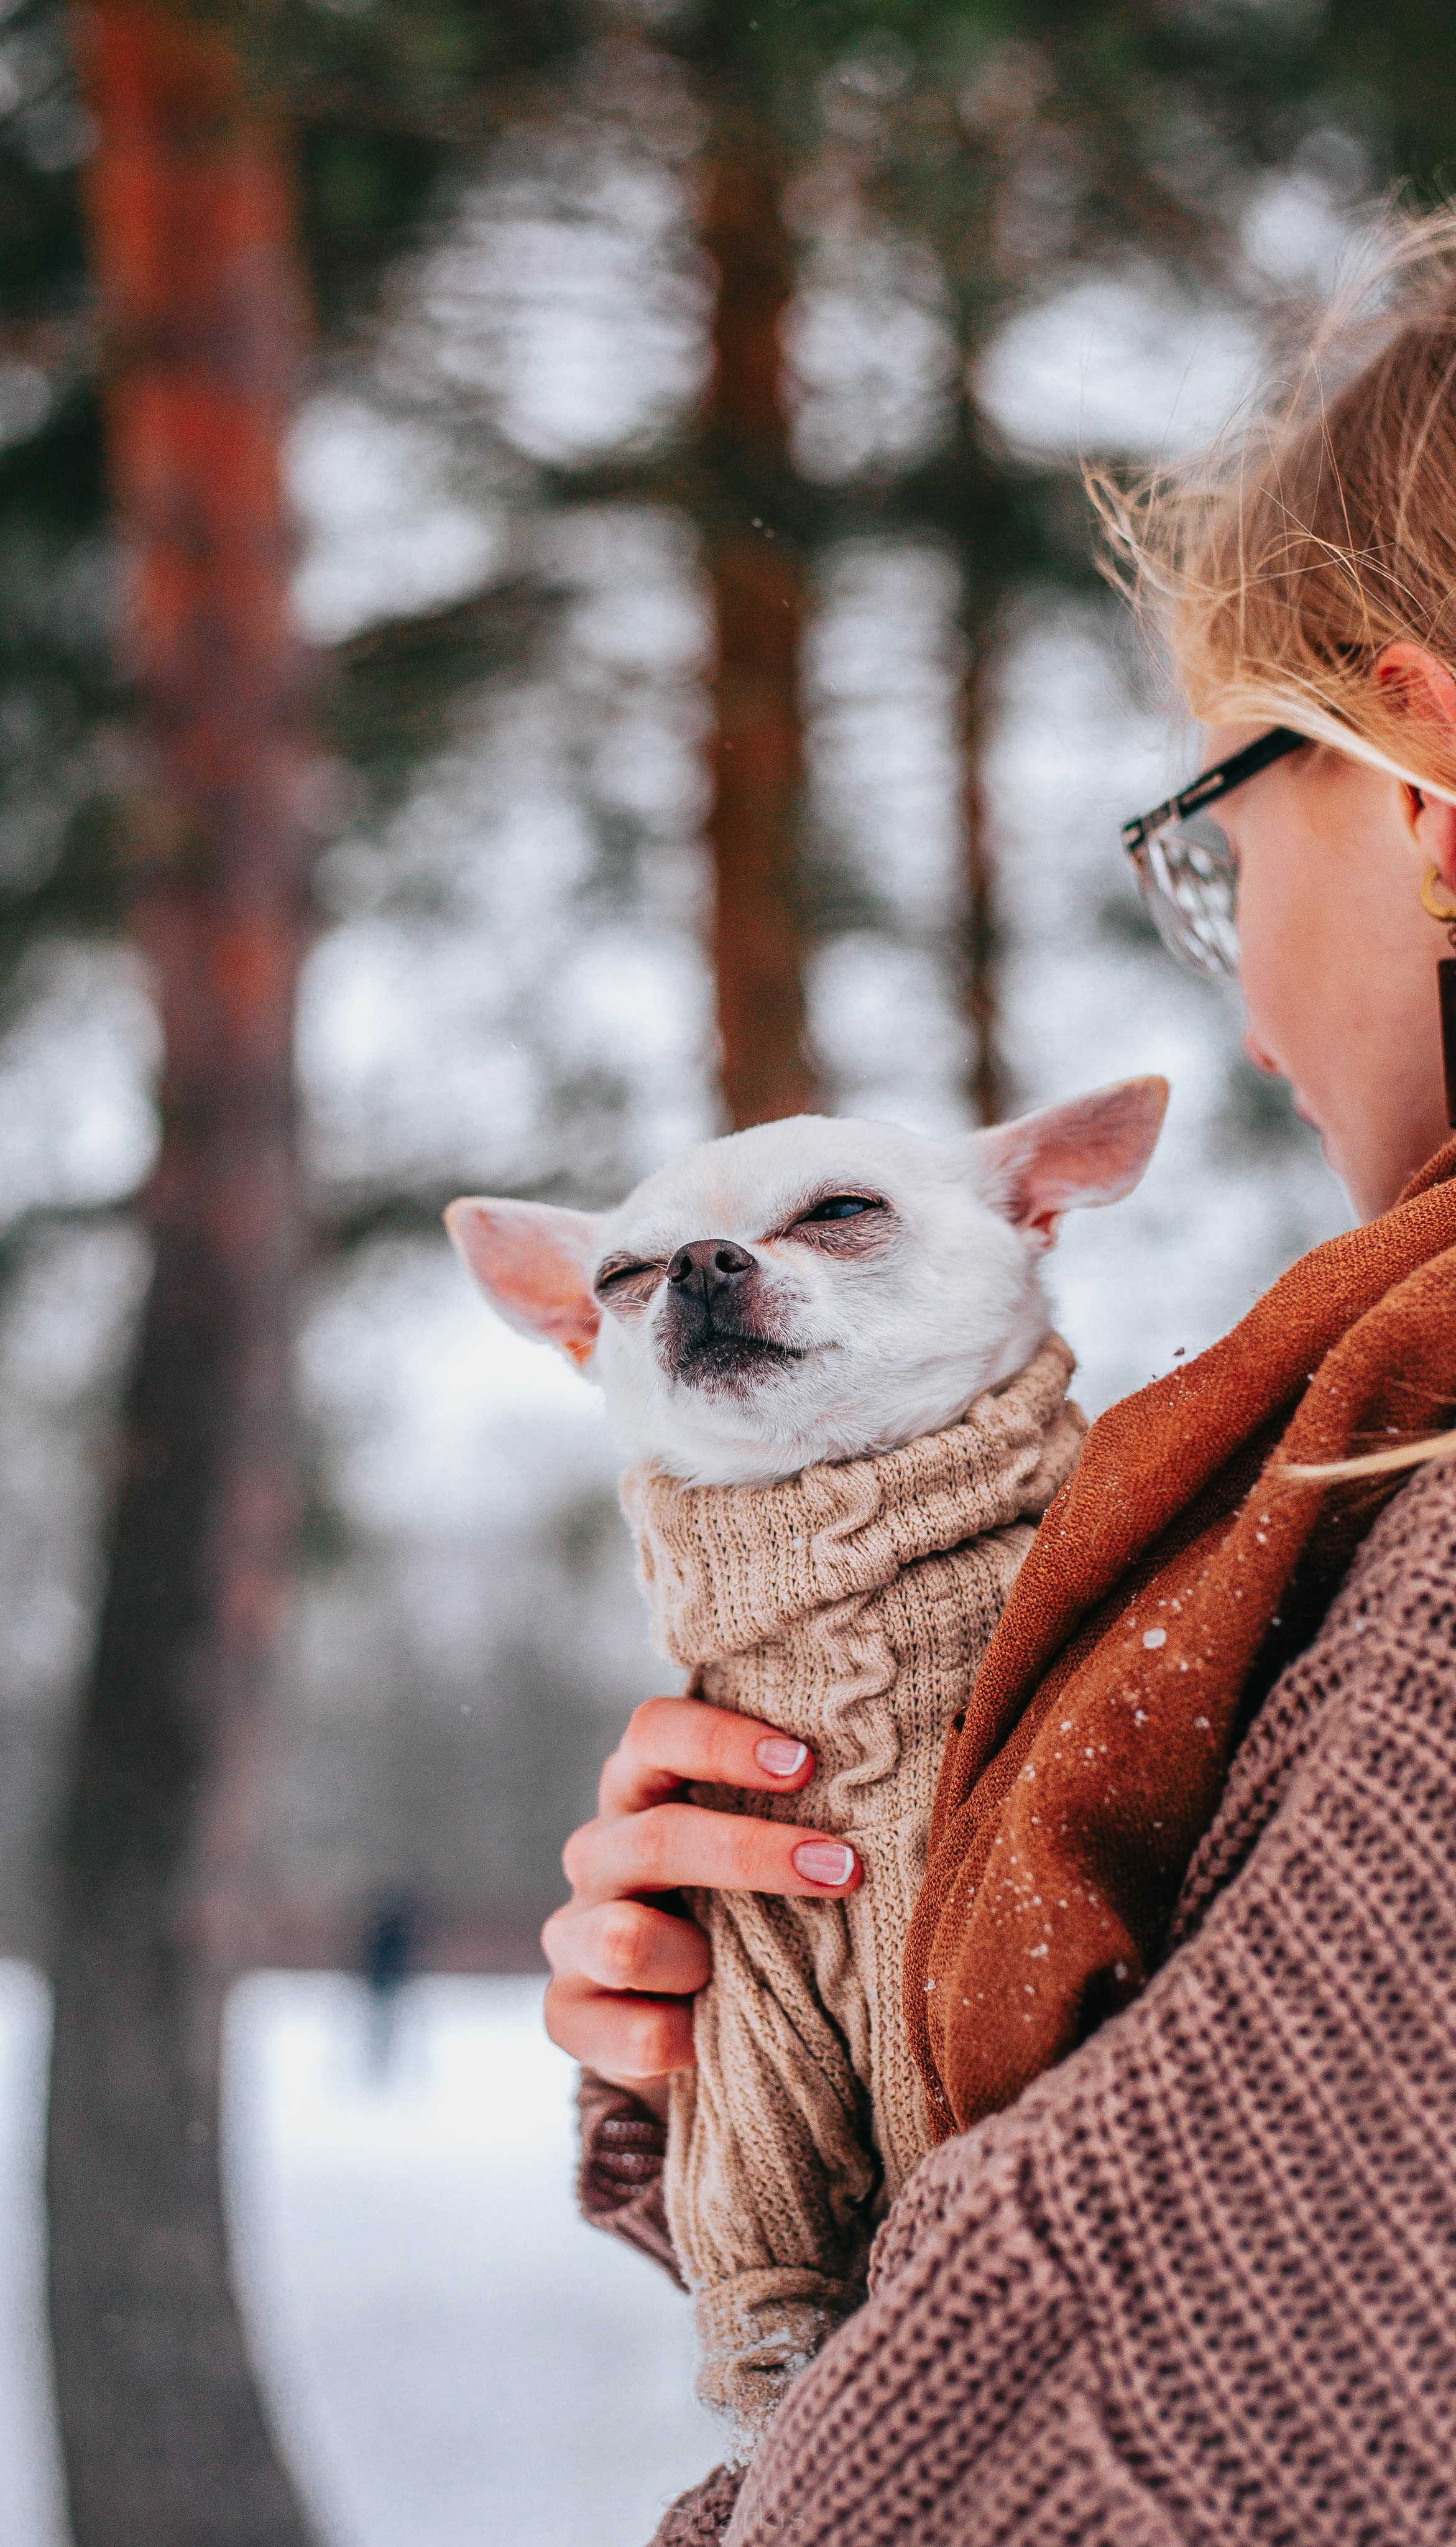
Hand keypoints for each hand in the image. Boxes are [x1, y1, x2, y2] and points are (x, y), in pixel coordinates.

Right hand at [542, 1695, 861, 2114]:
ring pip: (626, 1941)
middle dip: (754, 1855)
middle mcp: (597, 1851)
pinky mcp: (566, 2012)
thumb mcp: (758, 1851)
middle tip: (842, 1871)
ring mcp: (572, 1934)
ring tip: (748, 1977)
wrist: (687, 2023)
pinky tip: (711, 2040)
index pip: (653, 1731)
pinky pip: (633, 2035)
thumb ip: (789, 1811)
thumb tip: (883, 1787)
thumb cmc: (745, 1906)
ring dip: (703, 1962)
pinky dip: (686, 2041)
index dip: (721, 1740)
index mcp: (639, 1788)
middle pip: (657, 1836)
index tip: (805, 1762)